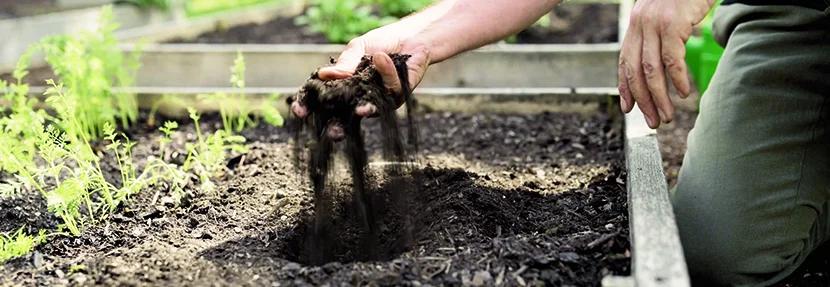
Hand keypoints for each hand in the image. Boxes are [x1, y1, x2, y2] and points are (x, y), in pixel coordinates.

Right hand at [290, 25, 431, 117]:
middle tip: (332, 133)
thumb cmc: (380, 43)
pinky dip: (385, 72)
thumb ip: (344, 63)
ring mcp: (377, 100)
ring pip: (368, 112)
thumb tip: (324, 75)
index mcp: (343, 86)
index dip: (308, 106)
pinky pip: (389, 91)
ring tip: (360, 110)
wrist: (409, 37)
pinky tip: (381, 58)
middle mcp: (358, 98)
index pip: (321, 99)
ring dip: (364, 110)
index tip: (298, 111)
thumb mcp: (357, 48)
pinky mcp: (397, 97)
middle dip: (336, 128)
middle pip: (342, 118)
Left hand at [618, 0, 714, 127]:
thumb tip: (659, 67)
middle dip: (643, 101)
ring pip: (652, 71)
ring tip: (667, 116)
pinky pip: (673, 60)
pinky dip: (677, 81)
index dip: (625, 88)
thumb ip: (656, 37)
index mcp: (635, 26)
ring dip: (659, 98)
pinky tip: (682, 94)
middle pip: (636, 72)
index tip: (629, 109)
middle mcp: (640, 26)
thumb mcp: (662, 16)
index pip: (625, 63)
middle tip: (652, 122)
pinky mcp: (673, 24)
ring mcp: (655, 25)